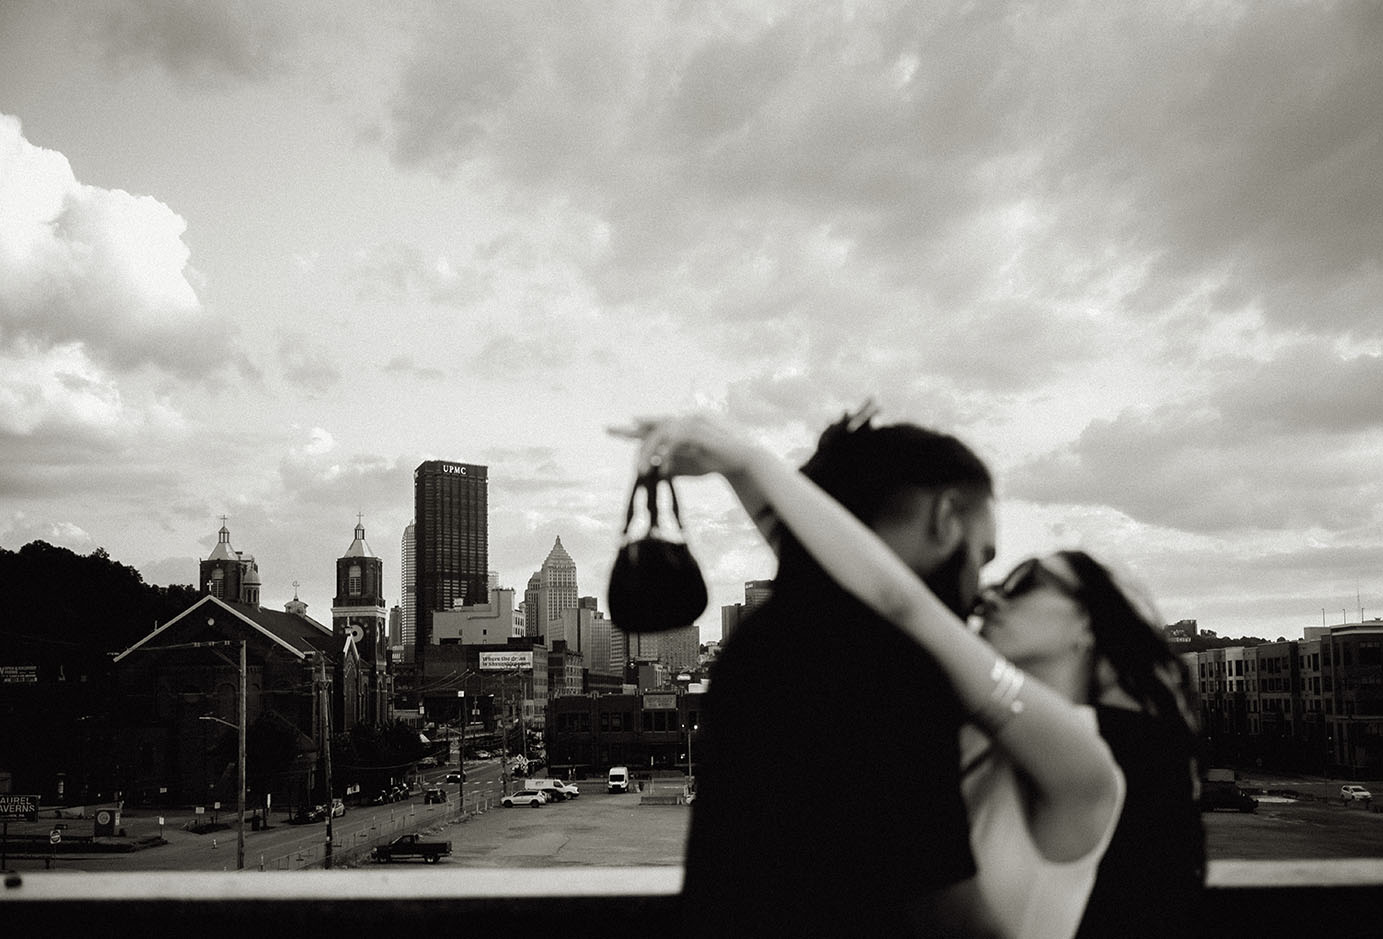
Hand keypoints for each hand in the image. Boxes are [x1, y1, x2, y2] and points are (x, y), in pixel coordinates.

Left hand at [607, 414, 758, 478]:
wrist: (737, 462)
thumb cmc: (712, 463)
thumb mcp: (686, 468)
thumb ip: (671, 466)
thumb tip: (657, 472)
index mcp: (675, 432)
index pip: (650, 429)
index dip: (632, 430)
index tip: (612, 429)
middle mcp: (680, 424)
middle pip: (650, 428)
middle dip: (633, 435)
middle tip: (618, 442)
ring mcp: (688, 425)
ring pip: (659, 435)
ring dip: (649, 452)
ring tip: (643, 471)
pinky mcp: (696, 432)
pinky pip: (674, 441)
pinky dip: (666, 454)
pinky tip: (663, 469)